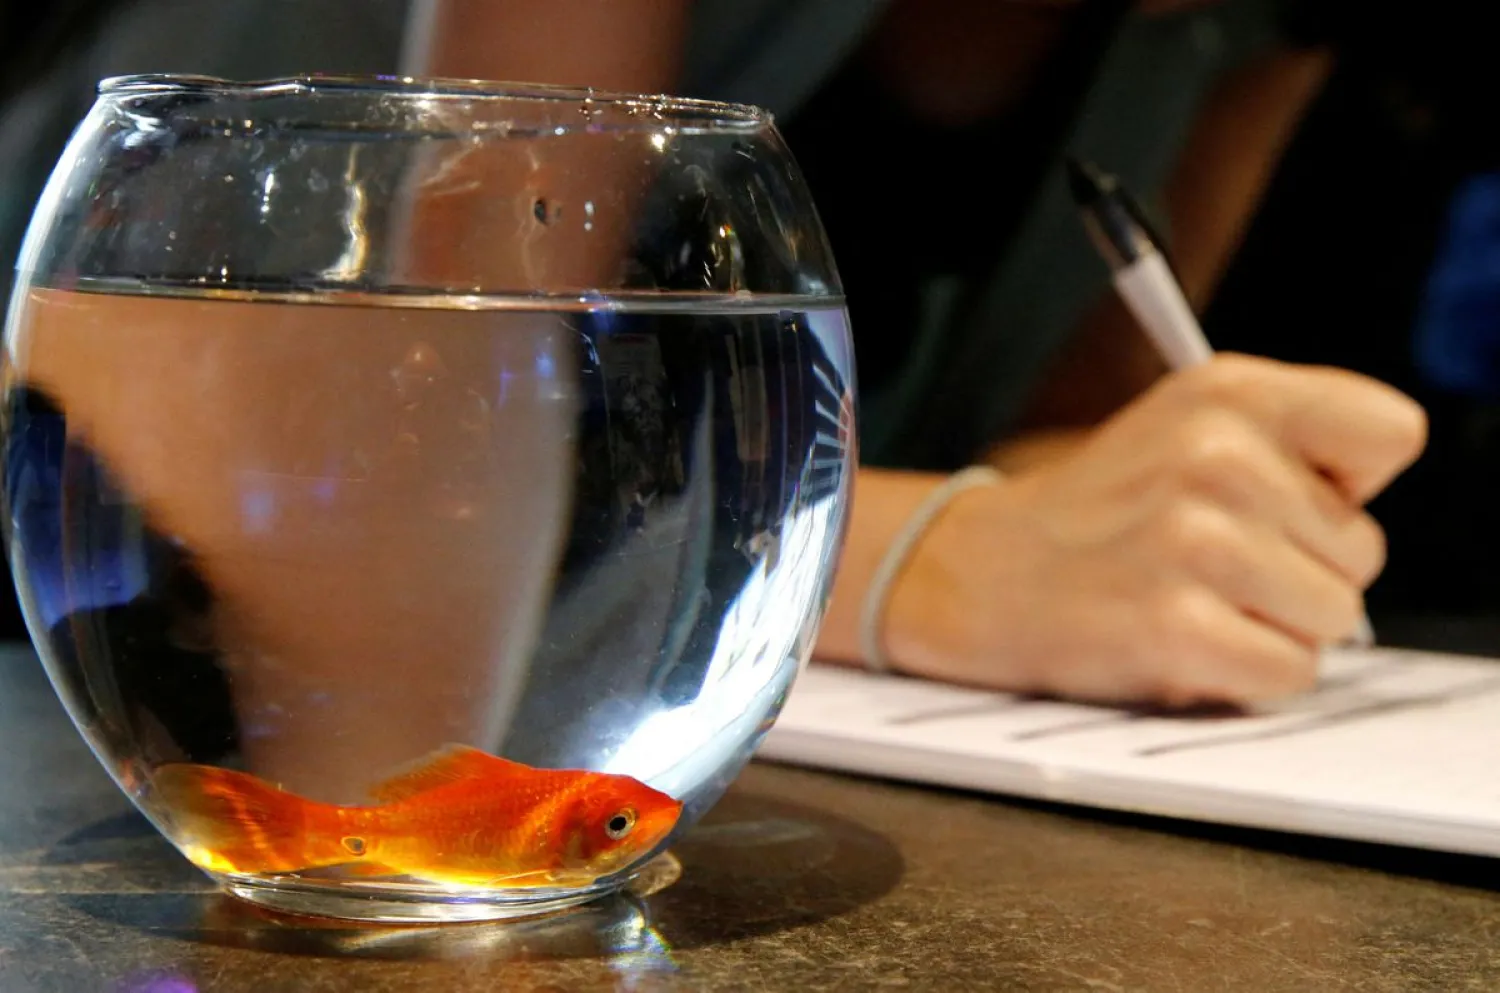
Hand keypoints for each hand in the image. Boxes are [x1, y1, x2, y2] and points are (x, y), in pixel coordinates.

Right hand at [883, 355, 1427, 706]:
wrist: (981, 573)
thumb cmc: (1103, 510)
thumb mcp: (1190, 425)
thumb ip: (1294, 442)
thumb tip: (1365, 509)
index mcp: (1228, 391)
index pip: (1392, 432)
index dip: (1349, 483)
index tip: (1287, 497)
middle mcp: (1216, 454)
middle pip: (1365, 548)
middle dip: (1302, 570)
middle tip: (1211, 562)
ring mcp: (1194, 541)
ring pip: (1334, 617)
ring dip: (1273, 627)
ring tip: (1195, 600)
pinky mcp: (1174, 626)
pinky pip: (1288, 672)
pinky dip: (1244, 676)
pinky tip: (1183, 642)